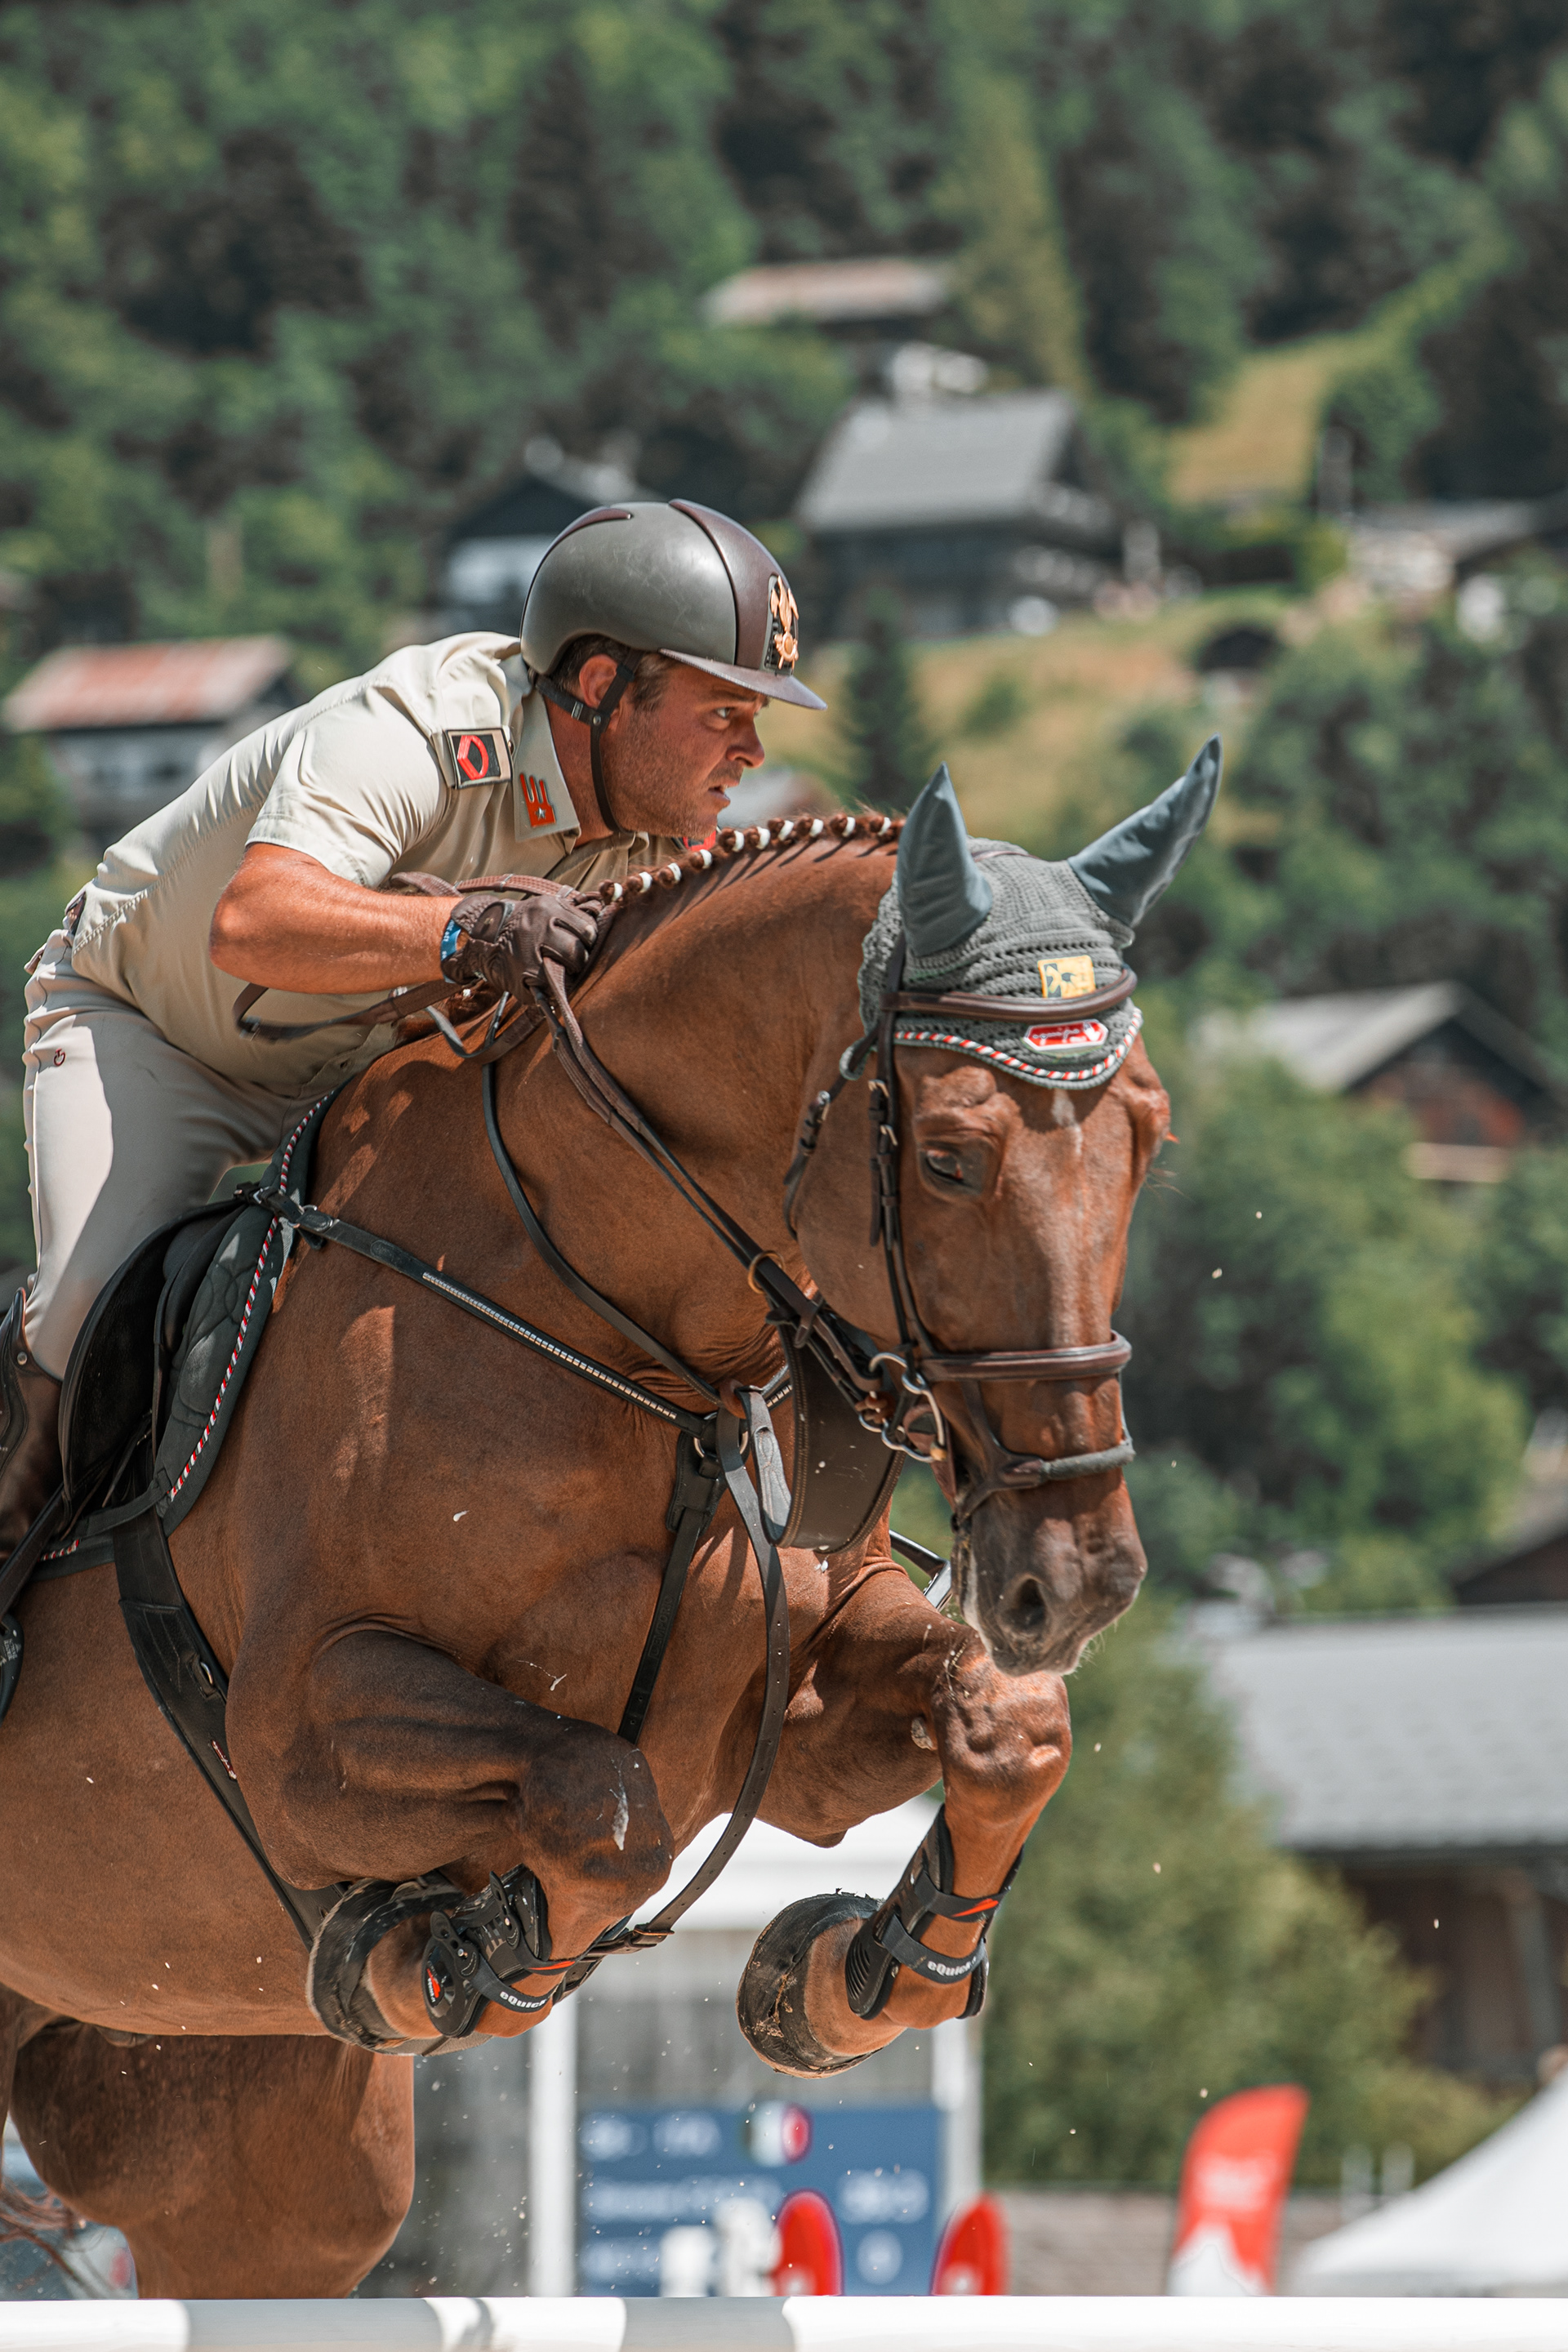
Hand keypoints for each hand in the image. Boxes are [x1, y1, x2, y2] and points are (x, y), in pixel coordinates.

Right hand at [439, 882, 600, 997]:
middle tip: (575, 961)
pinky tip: (548, 980)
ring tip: (564, 971)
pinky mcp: (522, 974)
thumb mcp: (545, 907)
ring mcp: (528, 952)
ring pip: (567, 970)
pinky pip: (550, 986)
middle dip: (581, 959)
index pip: (588, 929)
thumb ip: (571, 913)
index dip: (589, 940)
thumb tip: (604, 916)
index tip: (584, 944)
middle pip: (578, 951)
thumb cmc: (526, 923)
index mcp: (548, 908)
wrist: (487, 935)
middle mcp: (538, 927)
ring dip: (570, 974)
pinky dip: (553, 987)